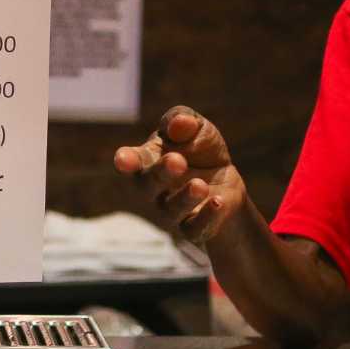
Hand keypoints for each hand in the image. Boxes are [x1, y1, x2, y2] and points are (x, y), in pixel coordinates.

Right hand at [112, 105, 246, 243]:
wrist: (226, 183)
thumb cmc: (200, 151)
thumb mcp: (197, 128)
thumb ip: (184, 119)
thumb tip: (178, 124)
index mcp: (148, 160)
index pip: (131, 160)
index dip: (126, 160)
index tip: (123, 160)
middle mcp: (153, 188)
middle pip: (148, 185)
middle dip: (160, 173)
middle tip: (178, 161)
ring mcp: (171, 211)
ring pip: (171, 210)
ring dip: (185, 197)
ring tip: (200, 184)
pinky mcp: (192, 228)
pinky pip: (195, 228)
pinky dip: (207, 217)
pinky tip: (218, 201)